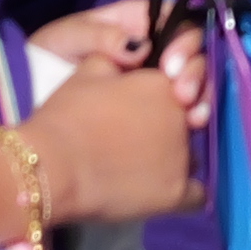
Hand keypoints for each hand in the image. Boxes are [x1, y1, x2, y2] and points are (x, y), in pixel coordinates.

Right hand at [22, 8, 211, 227]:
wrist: (54, 166)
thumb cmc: (67, 116)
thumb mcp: (89, 71)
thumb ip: (119, 58)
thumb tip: (135, 53)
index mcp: (163, 83)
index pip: (184, 87)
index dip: (170, 95)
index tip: (147, 109)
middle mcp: (181, 117)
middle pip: (189, 122)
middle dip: (171, 128)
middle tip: (139, 140)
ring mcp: (182, 156)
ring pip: (192, 156)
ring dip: (176, 159)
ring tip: (143, 168)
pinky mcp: (175, 193)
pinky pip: (196, 195)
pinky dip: (183, 193)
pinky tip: (162, 192)